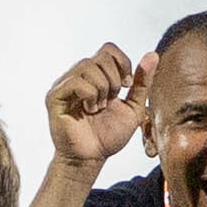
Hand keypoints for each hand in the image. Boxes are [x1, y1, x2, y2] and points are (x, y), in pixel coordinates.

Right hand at [43, 45, 150, 172]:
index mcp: (95, 75)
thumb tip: (152, 55)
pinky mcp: (54, 96)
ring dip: (102, 89)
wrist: (92, 157)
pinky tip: (89, 110)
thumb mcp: (134, 107)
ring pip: (88, 66)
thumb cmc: (109, 134)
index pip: (108, 49)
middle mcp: (77, 76)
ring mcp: (64, 84)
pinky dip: (90, 96)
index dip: (123, 63)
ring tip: (99, 108)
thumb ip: (142, 82)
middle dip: (114, 80)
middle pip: (100, 56)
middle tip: (111, 100)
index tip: (126, 85)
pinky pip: (75, 82)